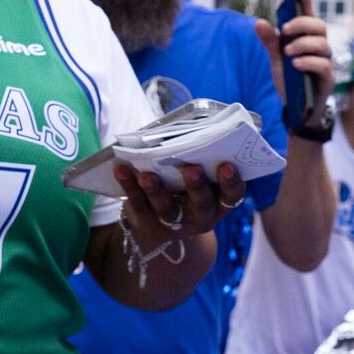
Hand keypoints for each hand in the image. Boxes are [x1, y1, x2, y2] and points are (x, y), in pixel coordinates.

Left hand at [115, 158, 245, 252]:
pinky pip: (139, 205)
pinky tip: (122, 169)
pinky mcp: (149, 224)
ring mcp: (175, 223)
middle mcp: (201, 216)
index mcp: (218, 202)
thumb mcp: (199, 178)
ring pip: (168, 210)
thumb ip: (199, 158)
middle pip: (201, 204)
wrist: (161, 226)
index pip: (231, 195)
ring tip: (148, 175)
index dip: (231, 182)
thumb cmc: (185, 187)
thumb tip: (191, 128)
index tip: (226, 164)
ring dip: (157, 191)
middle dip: (197, 186)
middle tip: (192, 168)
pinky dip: (130, 186)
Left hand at [254, 0, 334, 135]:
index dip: (305, 0)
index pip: (309, 14)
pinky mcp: (327, 77)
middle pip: (319, 26)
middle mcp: (319, 46)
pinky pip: (323, 64)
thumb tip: (259, 22)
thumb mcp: (276, 59)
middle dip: (302, 24)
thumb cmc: (291, 79)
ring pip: (322, 44)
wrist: (297, 107)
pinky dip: (309, 62)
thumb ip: (270, 41)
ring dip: (303, 44)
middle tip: (284, 30)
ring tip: (288, 52)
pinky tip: (296, 64)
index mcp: (306, 38)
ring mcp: (325, 61)